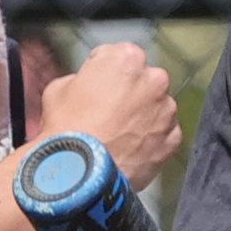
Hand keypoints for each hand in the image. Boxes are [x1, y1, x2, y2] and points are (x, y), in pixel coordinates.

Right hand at [37, 43, 180, 192]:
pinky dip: (150, 139)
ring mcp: (166, 110)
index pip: (118, 56)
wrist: (80, 174)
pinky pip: (163, 133)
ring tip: (118, 135)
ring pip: (156, 107)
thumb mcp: (57, 89)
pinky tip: (129, 148)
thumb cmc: (67, 130)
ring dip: (141, 116)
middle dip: (128, 93)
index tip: (97, 87)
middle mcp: (154, 79)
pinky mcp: (172, 138)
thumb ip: (80, 79)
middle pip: (142, 80)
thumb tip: (86, 86)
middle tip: (108, 113)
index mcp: (126, 59)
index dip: (104, 72)